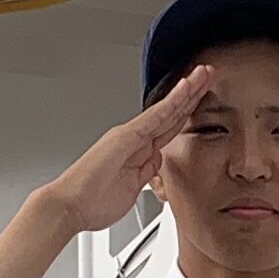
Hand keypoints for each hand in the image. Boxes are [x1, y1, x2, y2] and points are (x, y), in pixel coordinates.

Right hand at [35, 69, 213, 234]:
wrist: (69, 205)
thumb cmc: (93, 201)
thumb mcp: (132, 188)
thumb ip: (146, 172)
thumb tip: (156, 162)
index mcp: (137, 150)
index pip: (169, 127)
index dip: (187, 112)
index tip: (203, 100)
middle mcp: (134, 137)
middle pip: (171, 112)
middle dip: (192, 94)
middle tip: (208, 75)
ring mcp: (130, 134)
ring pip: (167, 108)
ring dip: (188, 90)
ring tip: (204, 72)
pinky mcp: (126, 136)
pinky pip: (155, 115)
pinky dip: (172, 100)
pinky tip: (186, 87)